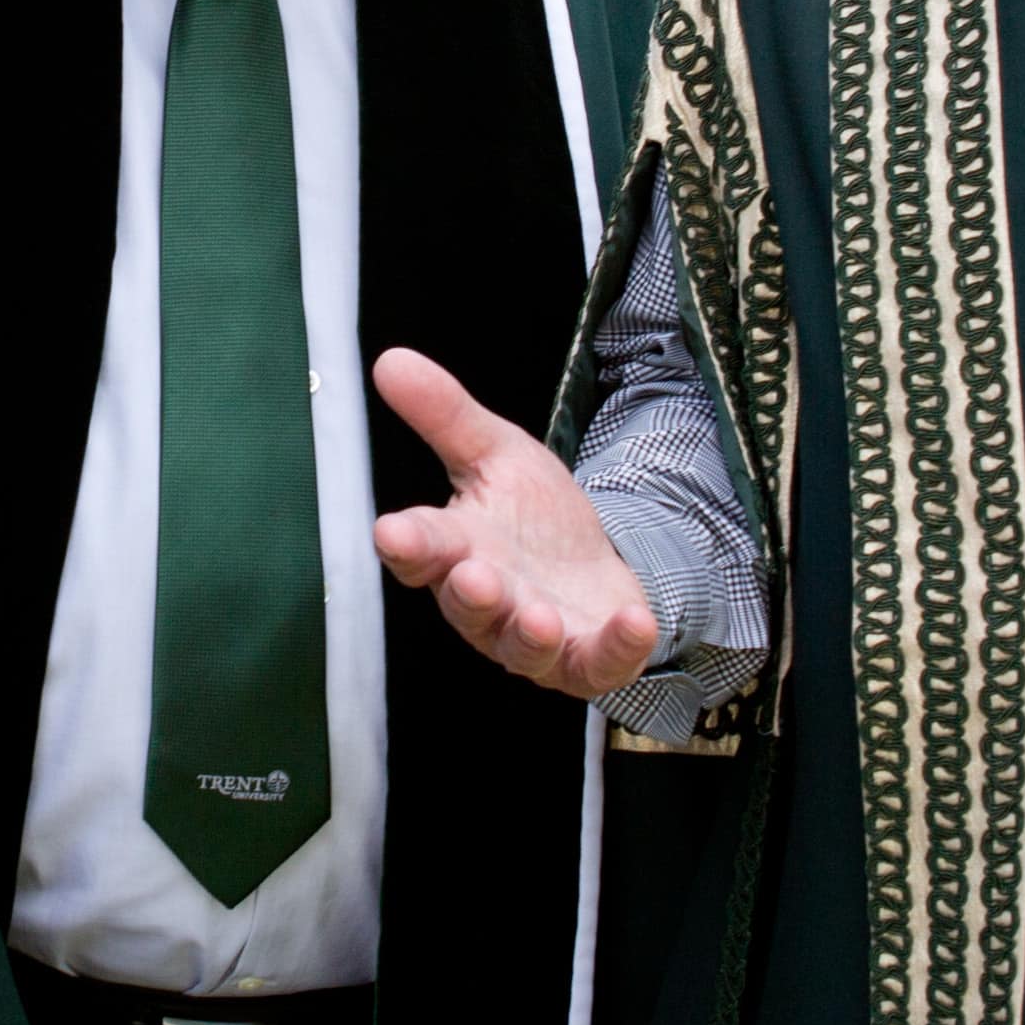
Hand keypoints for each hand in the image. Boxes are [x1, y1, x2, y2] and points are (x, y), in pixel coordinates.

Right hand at [367, 348, 661, 700]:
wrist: (597, 563)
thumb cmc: (532, 516)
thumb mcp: (496, 452)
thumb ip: (445, 415)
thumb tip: (390, 359)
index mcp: (455, 550)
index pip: (421, 548)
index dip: (407, 543)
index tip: (391, 531)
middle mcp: (489, 603)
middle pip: (469, 607)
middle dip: (471, 595)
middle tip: (474, 575)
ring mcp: (537, 639)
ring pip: (524, 647)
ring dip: (530, 633)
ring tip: (539, 616)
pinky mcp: (587, 660)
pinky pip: (598, 665)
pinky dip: (617, 649)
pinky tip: (634, 622)